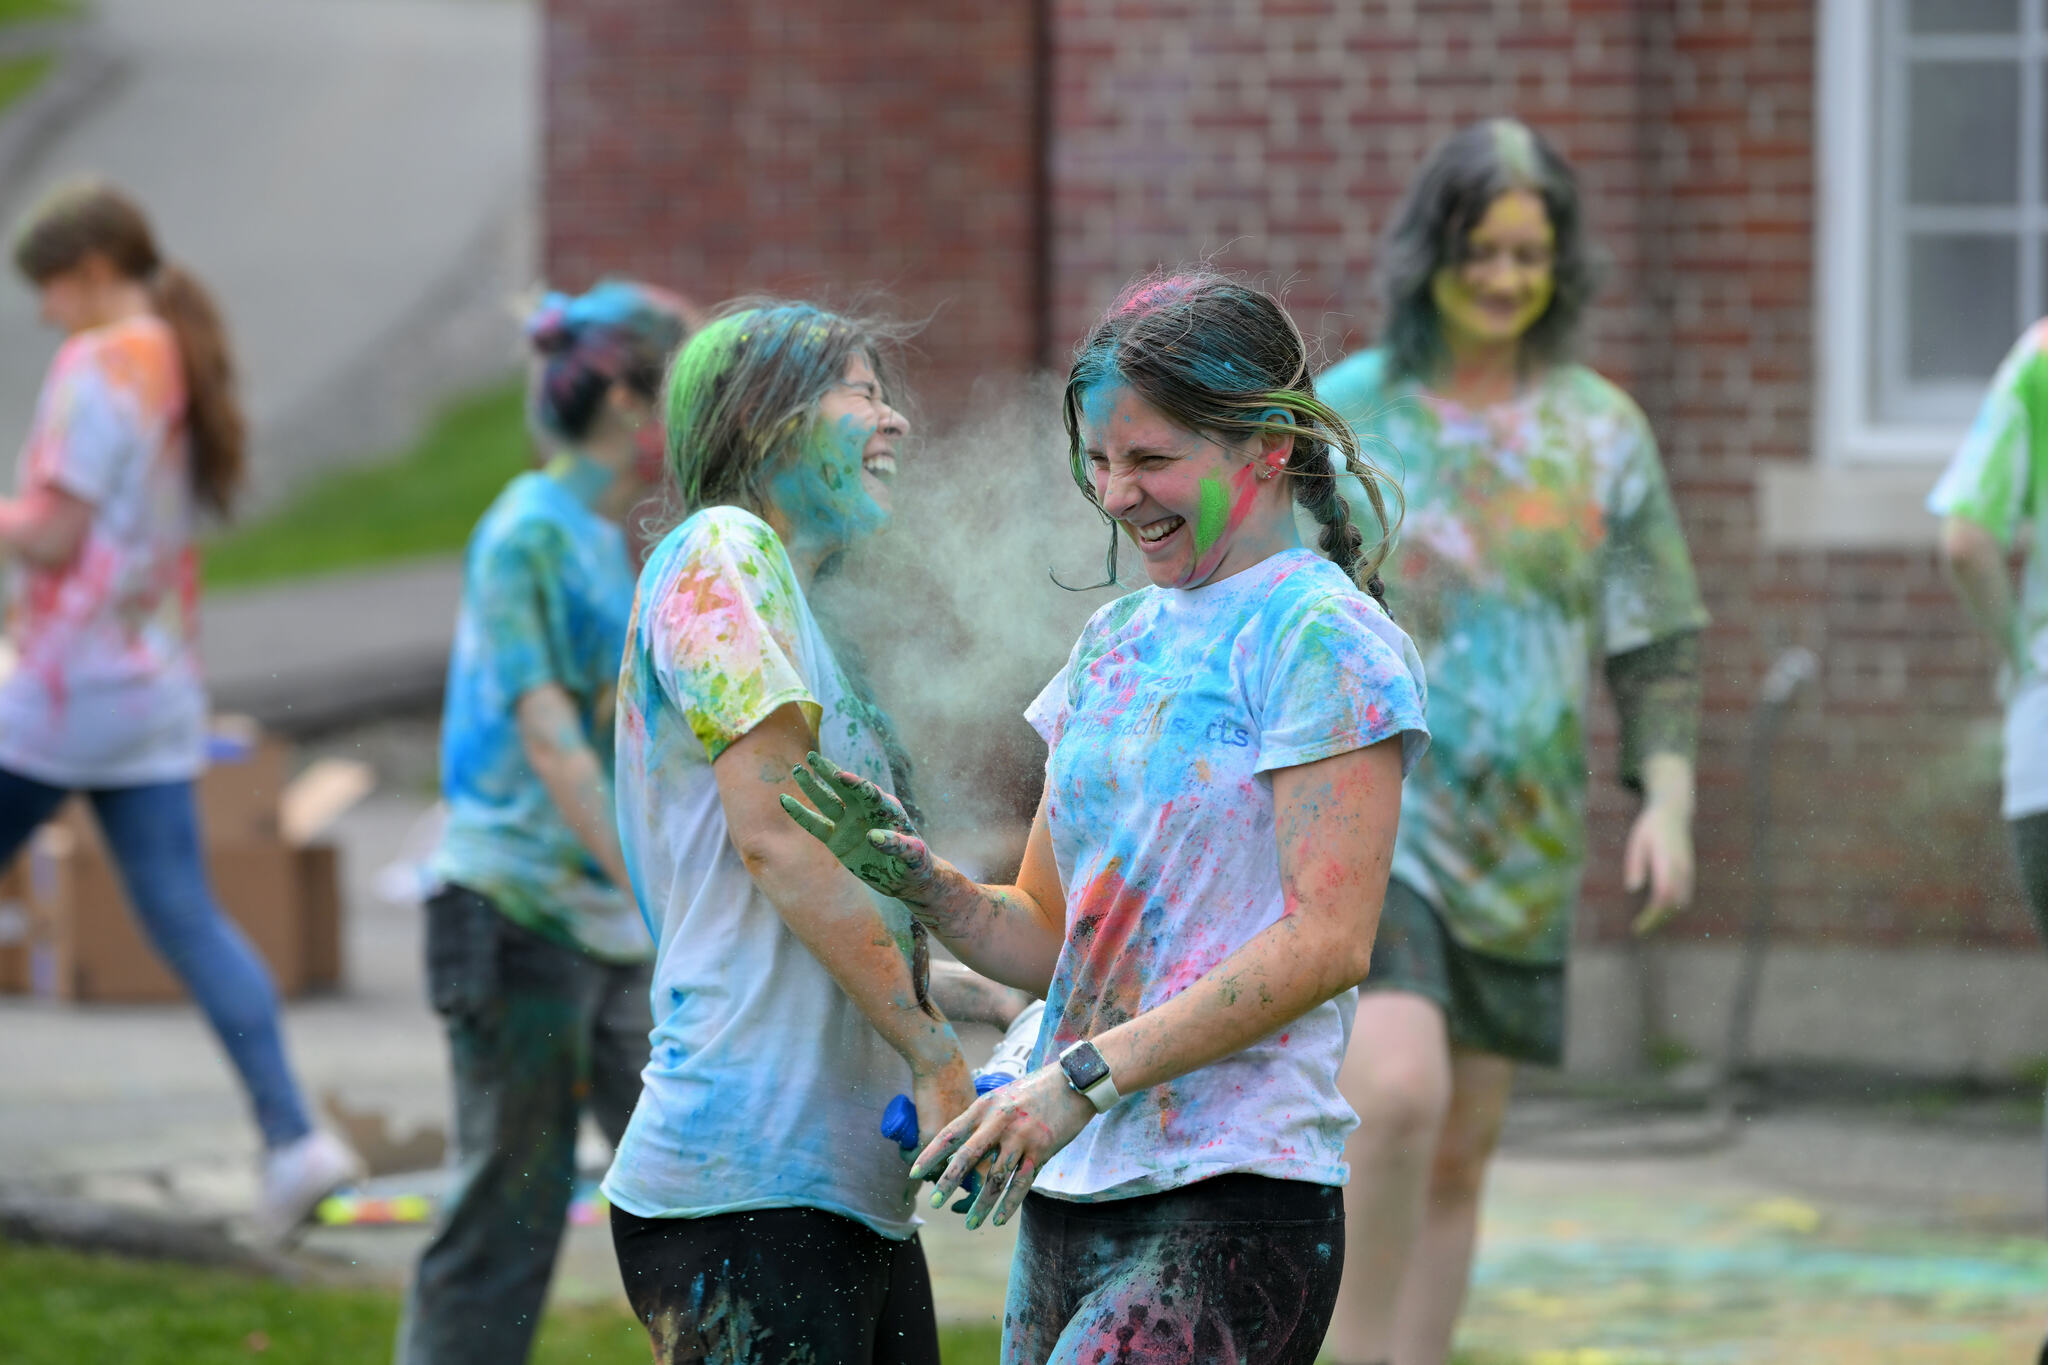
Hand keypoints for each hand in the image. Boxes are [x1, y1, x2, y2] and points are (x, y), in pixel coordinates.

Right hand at [779, 752, 937, 901]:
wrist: (904, 879)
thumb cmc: (915, 863)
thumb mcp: (913, 855)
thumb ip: (896, 844)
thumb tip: (873, 836)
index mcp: (886, 808)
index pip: (868, 792)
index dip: (855, 783)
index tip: (841, 775)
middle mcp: (864, 811)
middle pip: (843, 788)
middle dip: (828, 772)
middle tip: (811, 756)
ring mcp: (848, 823)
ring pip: (826, 801)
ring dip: (811, 786)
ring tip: (797, 770)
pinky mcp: (836, 840)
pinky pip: (815, 825)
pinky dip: (800, 814)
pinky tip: (785, 800)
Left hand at [910, 1063, 1093, 1230]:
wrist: (1074, 1081)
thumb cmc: (1034, 1090)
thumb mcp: (1001, 1096)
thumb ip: (982, 1118)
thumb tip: (961, 1144)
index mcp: (985, 1106)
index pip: (950, 1134)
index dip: (930, 1156)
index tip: (914, 1173)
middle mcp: (999, 1121)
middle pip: (967, 1158)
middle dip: (948, 1182)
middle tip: (934, 1202)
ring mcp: (1021, 1137)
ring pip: (995, 1178)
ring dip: (981, 1205)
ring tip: (970, 1224)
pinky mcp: (1042, 1150)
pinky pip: (1021, 1184)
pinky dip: (1009, 1205)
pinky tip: (998, 1220)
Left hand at [1626, 799, 1693, 934]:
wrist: (1674, 814)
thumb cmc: (1650, 828)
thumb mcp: (1637, 841)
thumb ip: (1635, 864)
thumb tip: (1632, 889)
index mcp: (1667, 861)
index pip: (1663, 895)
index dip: (1652, 914)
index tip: (1638, 925)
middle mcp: (1682, 869)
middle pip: (1673, 904)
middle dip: (1657, 920)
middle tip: (1638, 929)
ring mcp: (1688, 871)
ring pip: (1681, 903)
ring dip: (1665, 916)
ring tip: (1645, 922)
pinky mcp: (1690, 873)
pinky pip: (1684, 897)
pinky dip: (1672, 908)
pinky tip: (1657, 912)